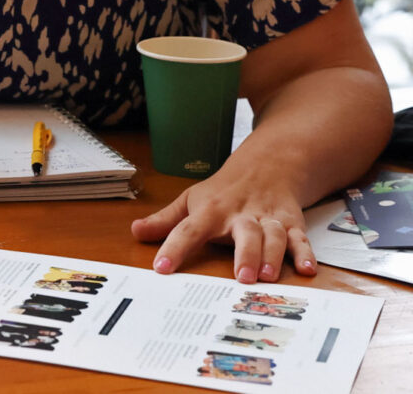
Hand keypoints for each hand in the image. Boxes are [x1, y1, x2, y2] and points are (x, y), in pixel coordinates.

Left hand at [130, 170, 315, 282]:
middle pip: (244, 234)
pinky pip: (300, 238)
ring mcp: (268, 219)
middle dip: (244, 254)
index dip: (173, 248)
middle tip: (241, 277)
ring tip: (268, 276)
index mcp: (210, 211)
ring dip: (273, 256)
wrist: (265, 165)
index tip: (161, 267)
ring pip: (274, 236)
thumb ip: (165, 220)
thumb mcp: (190, 200)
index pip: (188, 229)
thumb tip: (134, 231)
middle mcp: (240, 215)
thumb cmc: (222, 191)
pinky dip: (306, 252)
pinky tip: (308, 269)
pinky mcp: (292, 223)